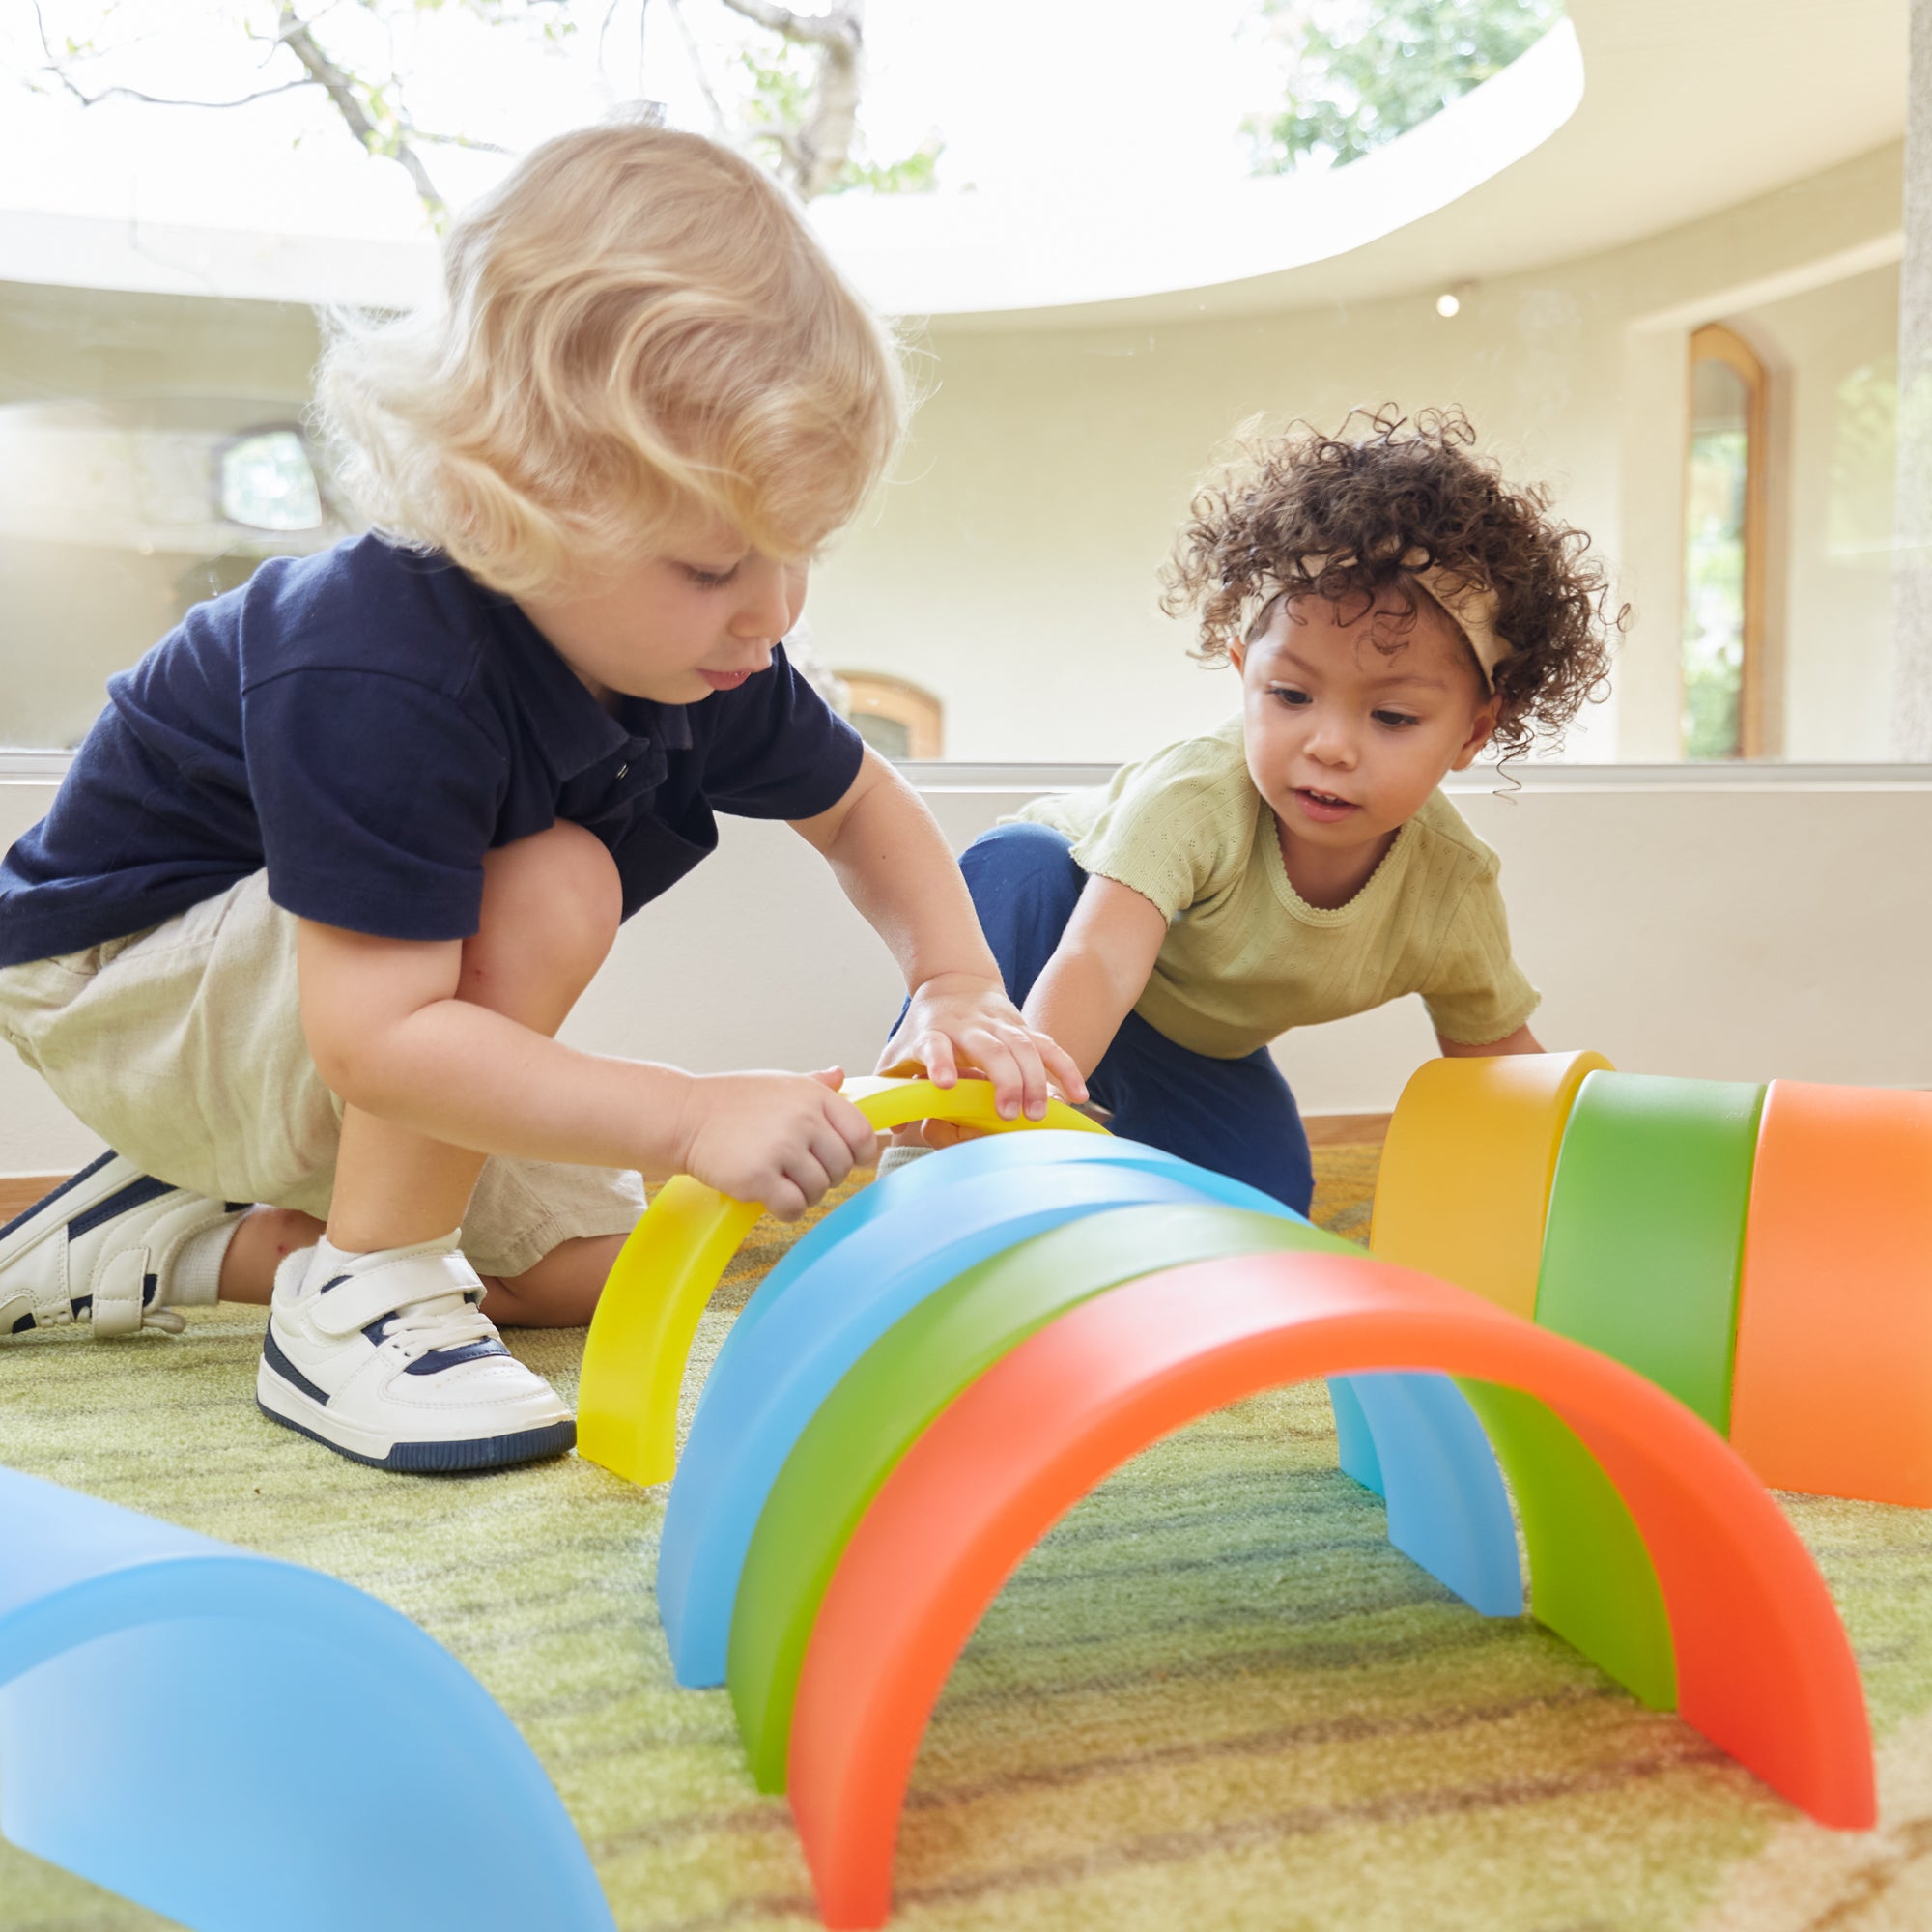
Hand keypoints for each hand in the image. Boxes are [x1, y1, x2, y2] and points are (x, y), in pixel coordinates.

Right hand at [674, 1067, 881, 1219]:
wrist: (683, 1116)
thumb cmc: (731, 1101)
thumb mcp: (777, 1083)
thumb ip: (814, 1084)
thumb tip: (839, 1075)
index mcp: (813, 1095)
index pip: (862, 1135)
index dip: (858, 1155)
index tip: (843, 1161)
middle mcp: (802, 1119)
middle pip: (842, 1168)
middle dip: (825, 1178)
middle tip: (798, 1173)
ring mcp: (781, 1148)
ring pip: (819, 1191)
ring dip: (803, 1195)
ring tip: (780, 1183)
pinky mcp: (758, 1177)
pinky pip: (794, 1208)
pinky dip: (786, 1210)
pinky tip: (770, 1198)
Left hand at [878, 971, 1087, 1120]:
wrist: (952, 981)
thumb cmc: (923, 1028)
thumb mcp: (898, 1052)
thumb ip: (891, 1086)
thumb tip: (893, 1121)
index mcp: (934, 1033)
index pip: (935, 1046)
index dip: (940, 1062)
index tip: (943, 1083)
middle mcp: (969, 1027)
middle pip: (991, 1049)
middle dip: (1004, 1080)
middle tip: (1009, 1113)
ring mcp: (999, 1025)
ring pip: (1024, 1047)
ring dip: (1035, 1080)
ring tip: (1038, 1112)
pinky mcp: (1023, 1027)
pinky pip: (1049, 1046)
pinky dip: (1065, 1068)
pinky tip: (1078, 1095)